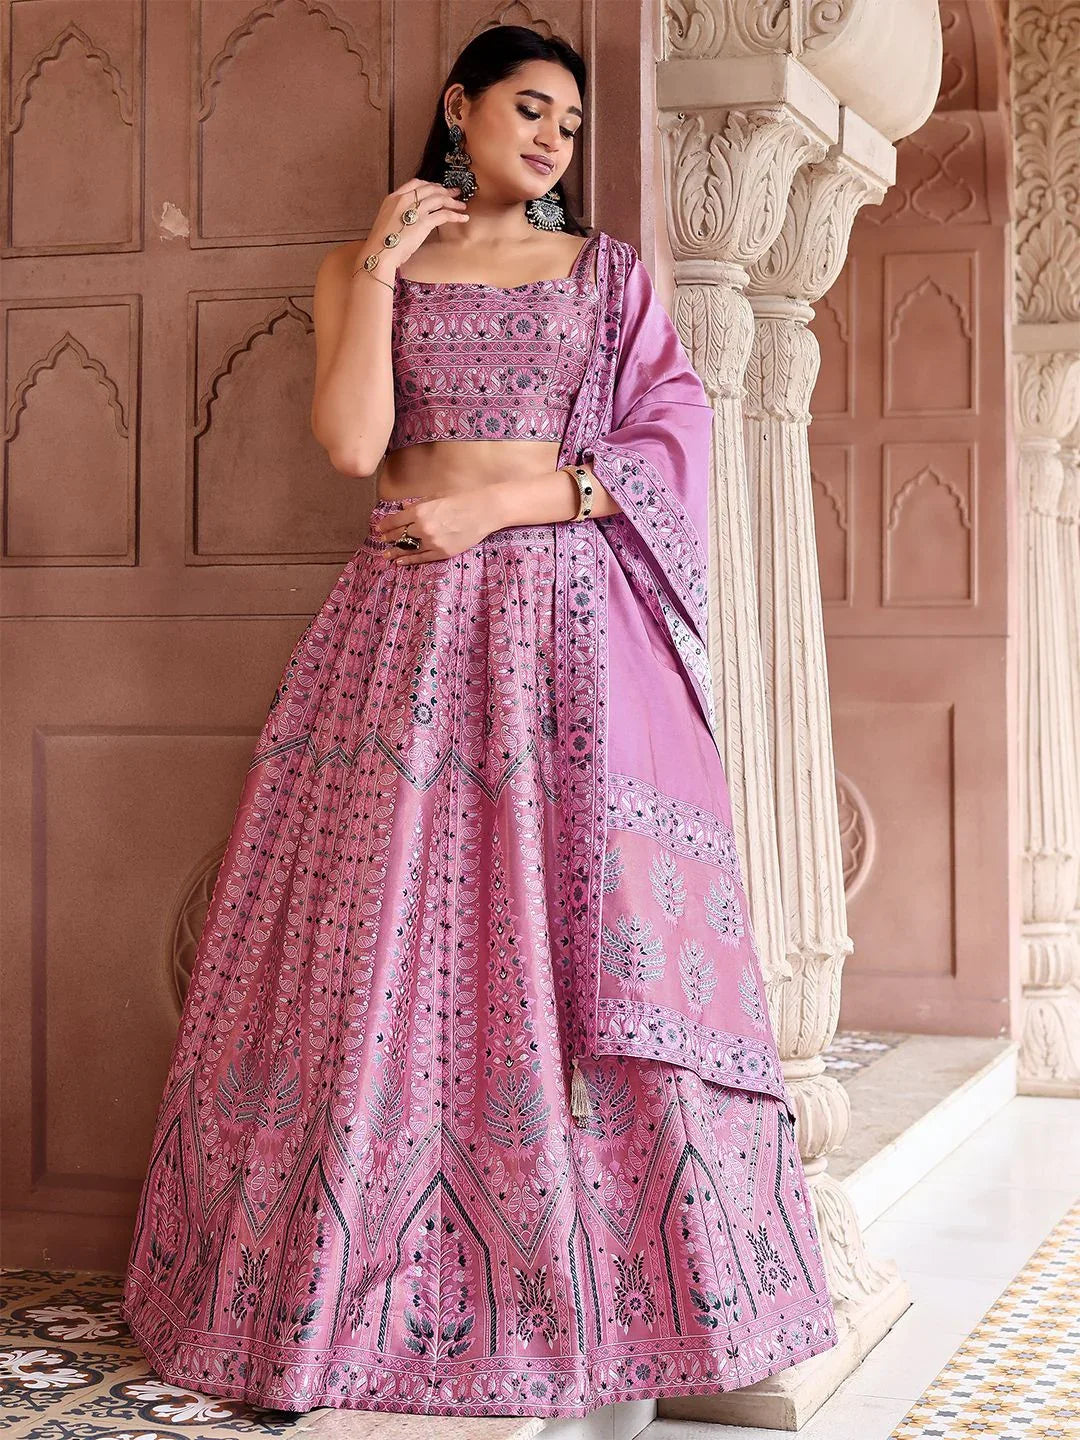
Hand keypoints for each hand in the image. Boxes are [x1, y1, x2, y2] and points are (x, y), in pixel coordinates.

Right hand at [356, 178, 468, 274]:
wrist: (380, 252)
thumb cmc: (382, 242)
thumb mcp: (387, 221)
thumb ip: (398, 214)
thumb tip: (408, 218)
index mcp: (394, 198)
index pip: (416, 183)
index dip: (430, 184)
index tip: (438, 188)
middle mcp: (405, 200)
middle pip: (430, 189)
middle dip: (445, 190)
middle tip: (455, 193)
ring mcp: (415, 210)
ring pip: (439, 199)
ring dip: (453, 202)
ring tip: (462, 205)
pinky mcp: (423, 222)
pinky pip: (444, 215)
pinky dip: (455, 215)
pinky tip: (462, 218)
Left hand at [371, 492, 501, 564]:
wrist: (484, 511)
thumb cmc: (462, 498)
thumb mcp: (437, 495)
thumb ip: (419, 504)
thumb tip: (405, 509)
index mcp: (420, 511)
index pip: (395, 520)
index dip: (385, 525)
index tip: (379, 528)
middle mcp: (423, 528)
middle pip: (399, 535)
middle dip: (389, 538)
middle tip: (382, 541)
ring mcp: (432, 542)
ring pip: (408, 549)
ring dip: (395, 552)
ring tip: (387, 555)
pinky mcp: (442, 552)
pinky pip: (422, 558)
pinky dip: (409, 560)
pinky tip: (401, 561)